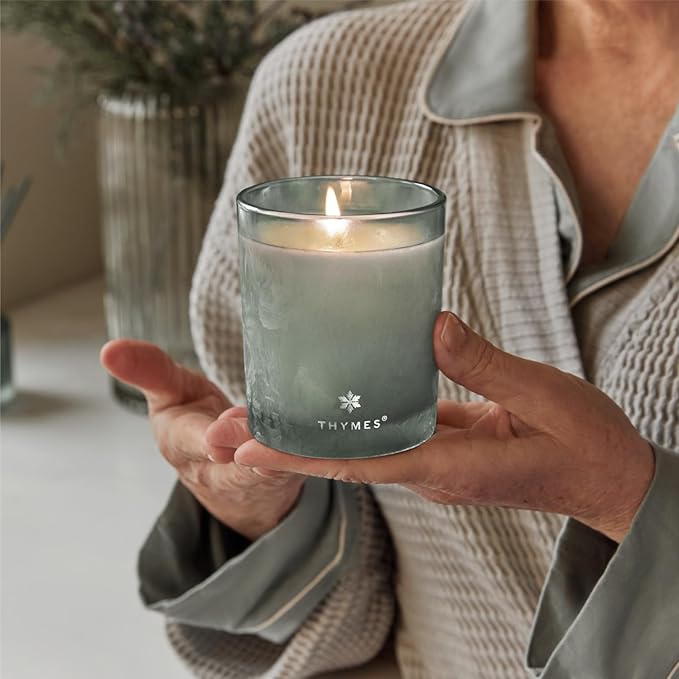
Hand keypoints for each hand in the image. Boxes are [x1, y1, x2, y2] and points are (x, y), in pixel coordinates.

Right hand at [100, 340, 303, 540]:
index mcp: (184, 443)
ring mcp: (261, 472)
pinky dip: (314, 457)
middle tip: (257, 435)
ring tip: (293, 439)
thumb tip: (110, 350)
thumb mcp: (170, 395)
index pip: (191, 442)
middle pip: (236, 461)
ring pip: (273, 467)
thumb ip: (149, 370)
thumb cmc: (199, 427)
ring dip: (282, 454)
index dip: (206, 441)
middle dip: (247, 447)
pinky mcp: (293, 470)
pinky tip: (329, 444)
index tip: (214, 439)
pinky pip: (304, 465)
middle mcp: (222, 467)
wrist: (232, 475)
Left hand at [231, 313, 653, 542]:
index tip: (246, 449)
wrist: (606, 478)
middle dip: (281, 448)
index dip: (299, 456)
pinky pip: (383, 433)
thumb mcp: (542, 395)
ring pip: (355, 449)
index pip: (360, 464)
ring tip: (252, 415)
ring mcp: (432, 460)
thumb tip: (430, 327)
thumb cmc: (583, 443)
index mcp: (450, 466)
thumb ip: (484, 365)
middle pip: (342, 461)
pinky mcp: (440, 444)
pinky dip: (345, 421)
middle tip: (221, 431)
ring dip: (304, 436)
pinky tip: (324, 397)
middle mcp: (429, 470)